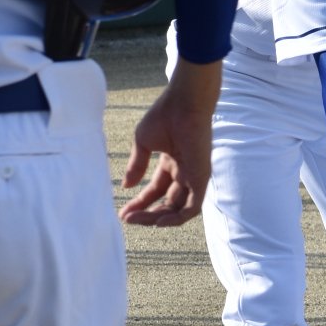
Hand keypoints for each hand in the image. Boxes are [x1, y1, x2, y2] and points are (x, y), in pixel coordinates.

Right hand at [120, 58, 220, 225]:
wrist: (183, 104)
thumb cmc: (165, 116)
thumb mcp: (144, 143)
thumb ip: (137, 165)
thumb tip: (126, 186)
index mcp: (172, 162)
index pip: (157, 190)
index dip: (140, 203)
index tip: (123, 213)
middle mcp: (185, 172)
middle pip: (167, 203)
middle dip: (146, 213)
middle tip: (127, 219)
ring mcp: (194, 176)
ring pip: (179, 209)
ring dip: (157, 219)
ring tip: (136, 220)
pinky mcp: (202, 178)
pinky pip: (193, 208)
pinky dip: (177, 218)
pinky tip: (158, 221)